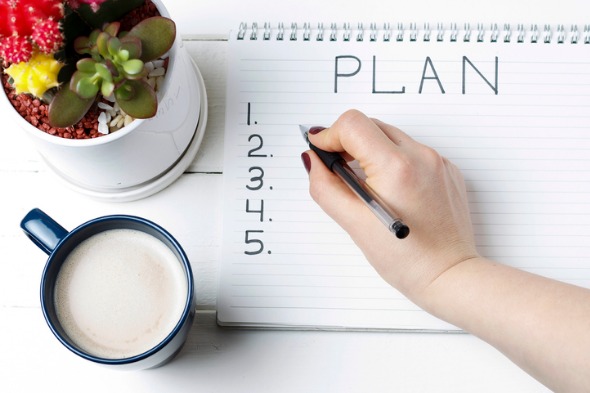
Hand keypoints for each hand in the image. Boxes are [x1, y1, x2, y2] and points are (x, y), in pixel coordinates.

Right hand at [302, 109, 478, 302]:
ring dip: (371, 152)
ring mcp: (437, 162)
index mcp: (396, 167)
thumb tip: (313, 161)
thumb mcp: (353, 223)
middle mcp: (421, 156)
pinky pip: (412, 152)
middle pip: (371, 126)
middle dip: (347, 142)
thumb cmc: (407, 259)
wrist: (449, 275)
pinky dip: (394, 162)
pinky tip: (392, 191)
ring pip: (391, 137)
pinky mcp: (447, 171)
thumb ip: (324, 186)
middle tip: (337, 168)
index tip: (320, 149)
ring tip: (366, 185)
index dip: (329, 135)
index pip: (352, 124)